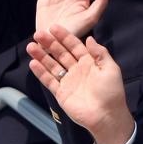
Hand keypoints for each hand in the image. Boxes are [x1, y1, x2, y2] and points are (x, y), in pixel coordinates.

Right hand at [26, 25, 132, 143]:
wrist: (106, 116)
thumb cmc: (111, 92)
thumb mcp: (110, 69)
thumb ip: (99, 54)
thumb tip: (89, 38)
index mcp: (90, 63)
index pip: (75, 46)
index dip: (65, 37)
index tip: (54, 27)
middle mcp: (77, 70)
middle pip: (61, 53)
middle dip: (50, 43)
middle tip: (38, 33)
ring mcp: (68, 81)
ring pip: (52, 65)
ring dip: (42, 56)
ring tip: (31, 46)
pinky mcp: (61, 92)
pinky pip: (49, 80)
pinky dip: (40, 72)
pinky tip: (33, 63)